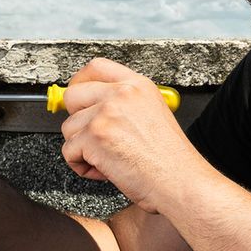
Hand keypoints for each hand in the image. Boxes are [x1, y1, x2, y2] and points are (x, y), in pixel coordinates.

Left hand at [59, 58, 198, 213]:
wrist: (181, 182)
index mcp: (137, 85)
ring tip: (109, 159)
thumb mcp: (153, 114)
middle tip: (93, 138)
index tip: (78, 98)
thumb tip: (91, 107)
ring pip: (69, 128)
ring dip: (82, 149)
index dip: (80, 83)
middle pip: (73, 95)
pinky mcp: (94, 136)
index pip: (95, 68)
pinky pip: (69, 152)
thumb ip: (124, 104)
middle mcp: (121, 94)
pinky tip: (106, 170)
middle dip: (77, 120)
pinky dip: (82, 167)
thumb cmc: (171, 159)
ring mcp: (106, 113)